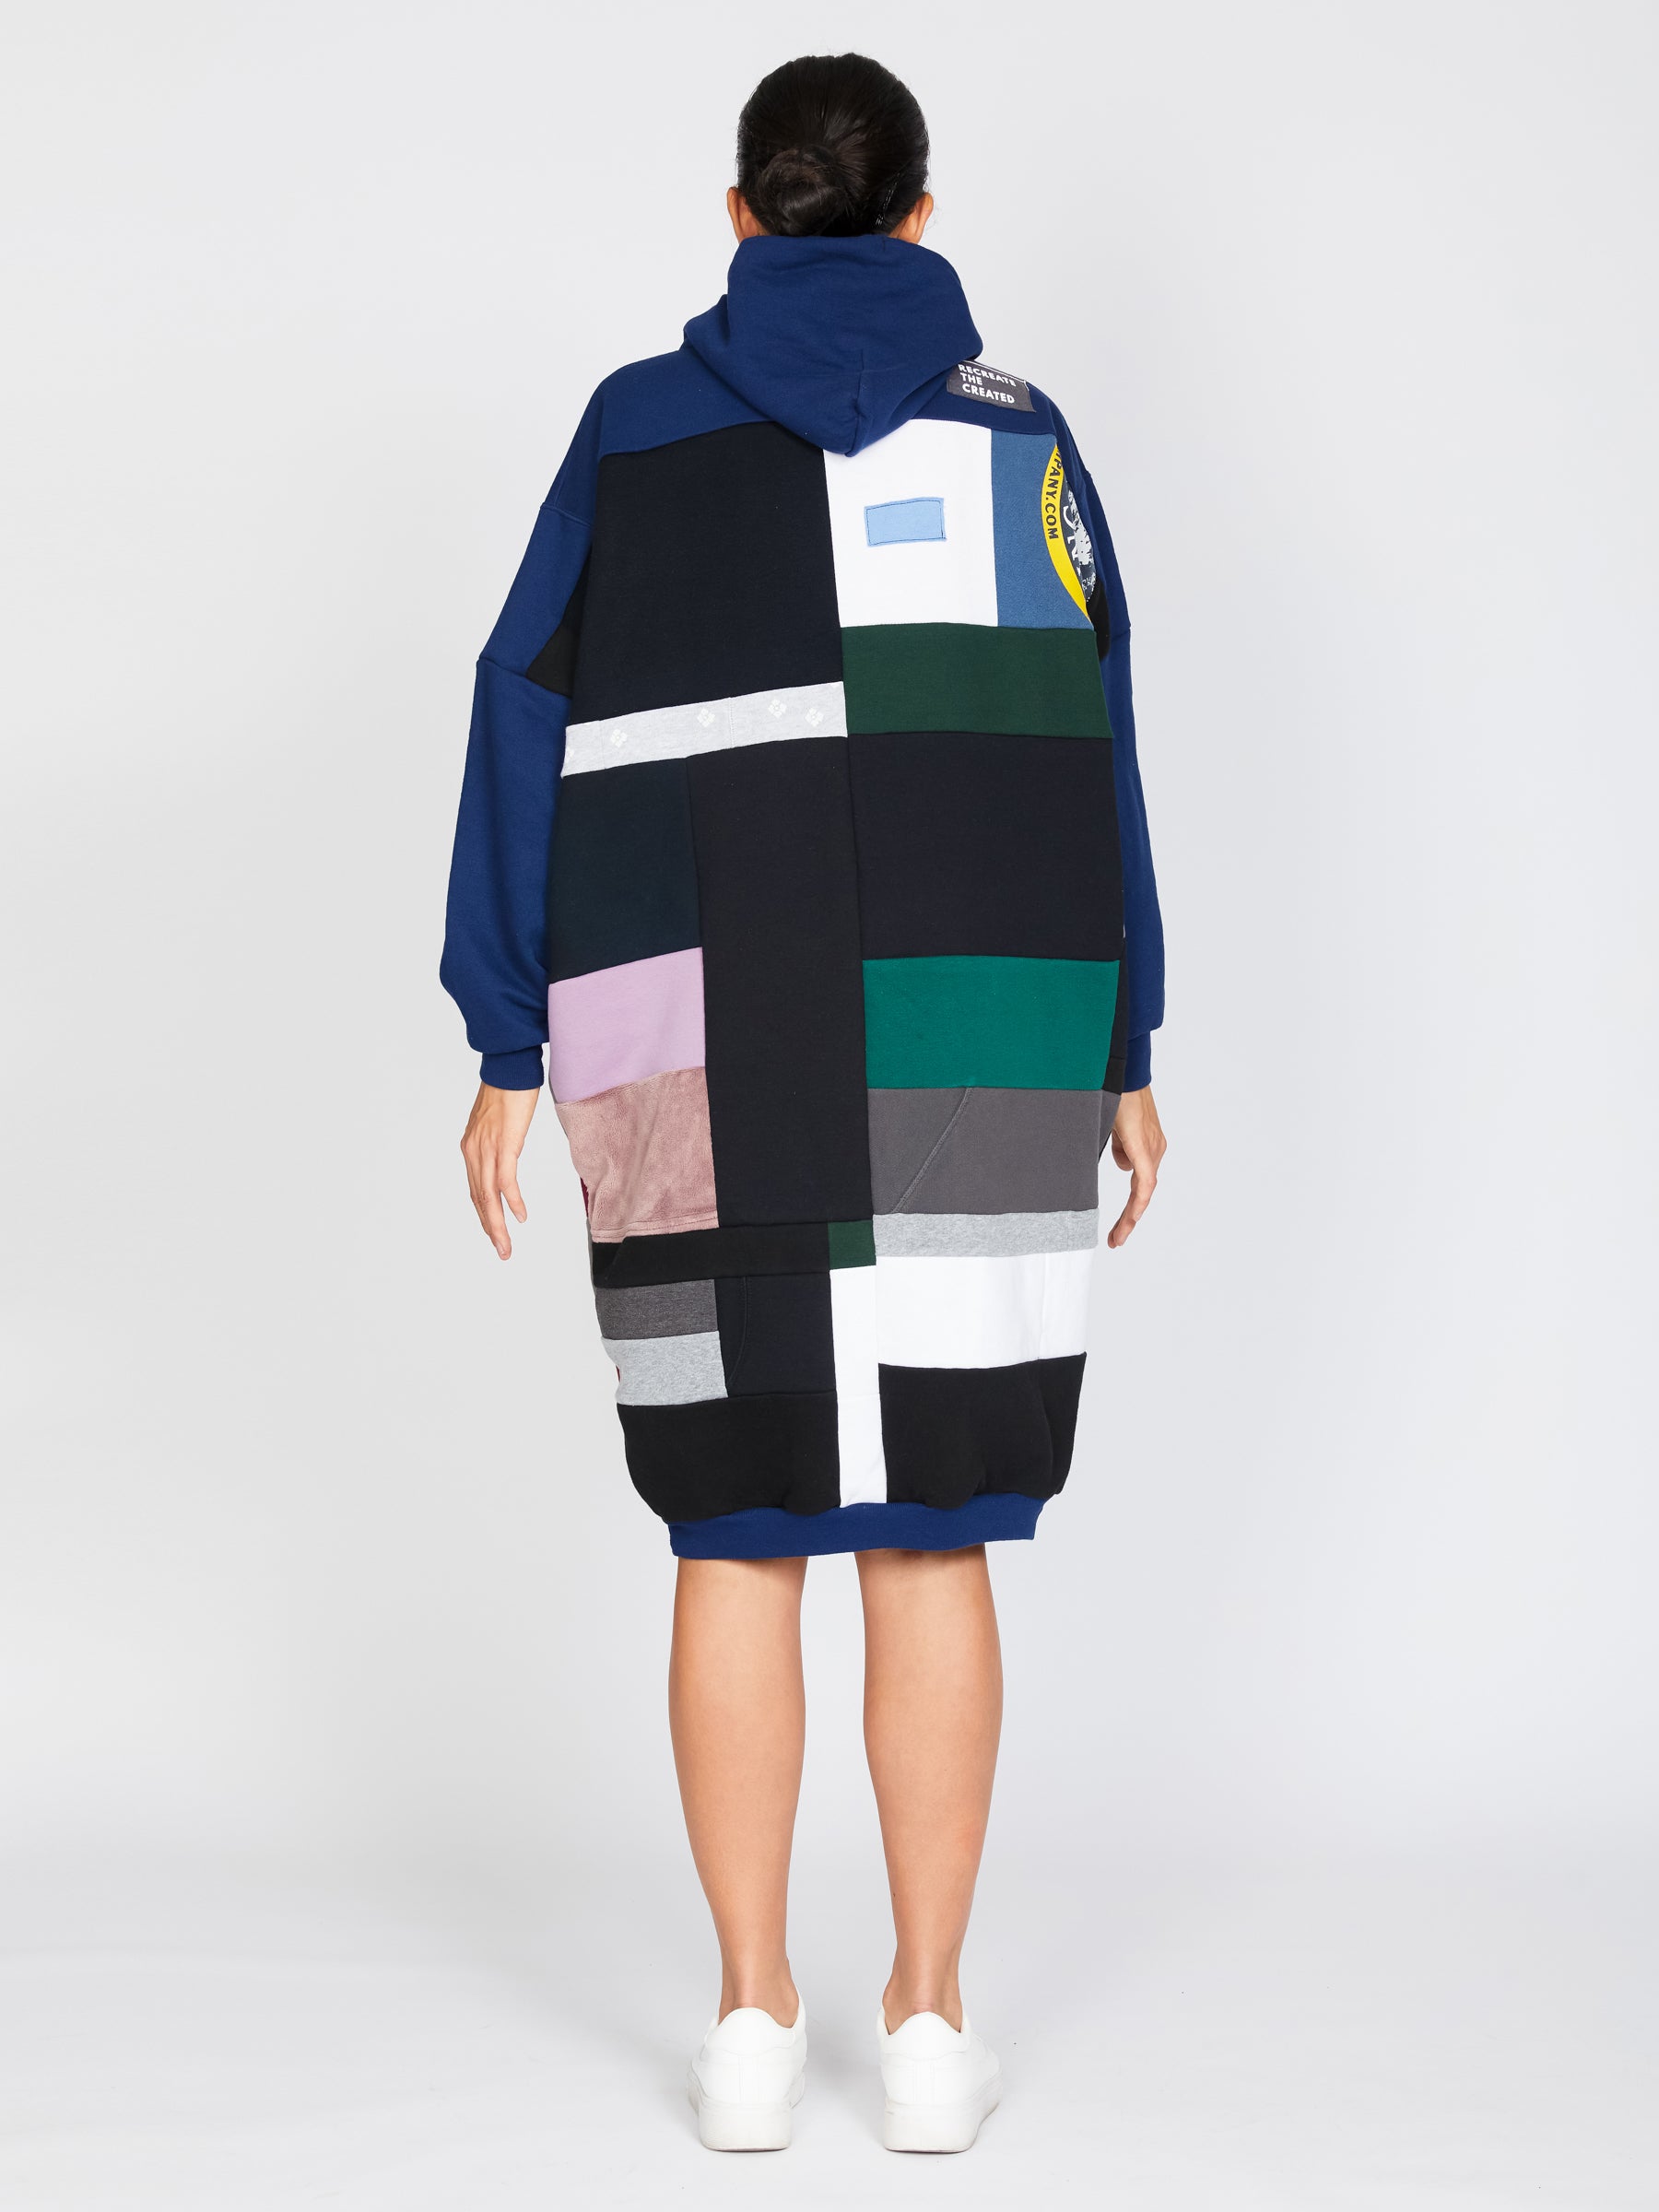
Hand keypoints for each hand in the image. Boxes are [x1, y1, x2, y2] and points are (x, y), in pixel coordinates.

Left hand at [460, 1083, 538, 1257]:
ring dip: (498, 1225)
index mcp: (471, 1148)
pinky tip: (520, 1216)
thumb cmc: (507, 1090)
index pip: (476, 1190)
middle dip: (490, 1229)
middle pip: (480, 1199)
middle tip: (502, 1252)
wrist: (509, 1067)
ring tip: (507, 1246)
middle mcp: (473, 1152)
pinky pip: (506, 1180)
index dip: (484, 1215)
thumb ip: (497, 1142)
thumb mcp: (497, 1123)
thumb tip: (505, 1154)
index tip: (494, 1233)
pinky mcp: (504, 1144)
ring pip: (489, 1196)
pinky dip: (513, 1201)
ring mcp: (487, 1149)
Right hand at [1106, 1086, 1165, 1248]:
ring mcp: (1153, 1148)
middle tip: (1116, 1241)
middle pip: (1142, 1191)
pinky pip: (1145, 1180)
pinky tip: (1133, 1217)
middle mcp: (1155, 1149)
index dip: (1132, 1210)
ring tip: (1117, 1224)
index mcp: (1147, 1146)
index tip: (1120, 1232)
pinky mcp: (1144, 1147)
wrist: (1124, 1071)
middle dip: (1129, 1219)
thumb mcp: (1114, 1127)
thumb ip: (1120, 1148)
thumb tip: (1122, 1163)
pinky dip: (1139, 1200)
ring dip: (1129, 1210)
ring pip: (1142, 1186)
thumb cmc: (1117, 1094)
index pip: (1141, 1185)